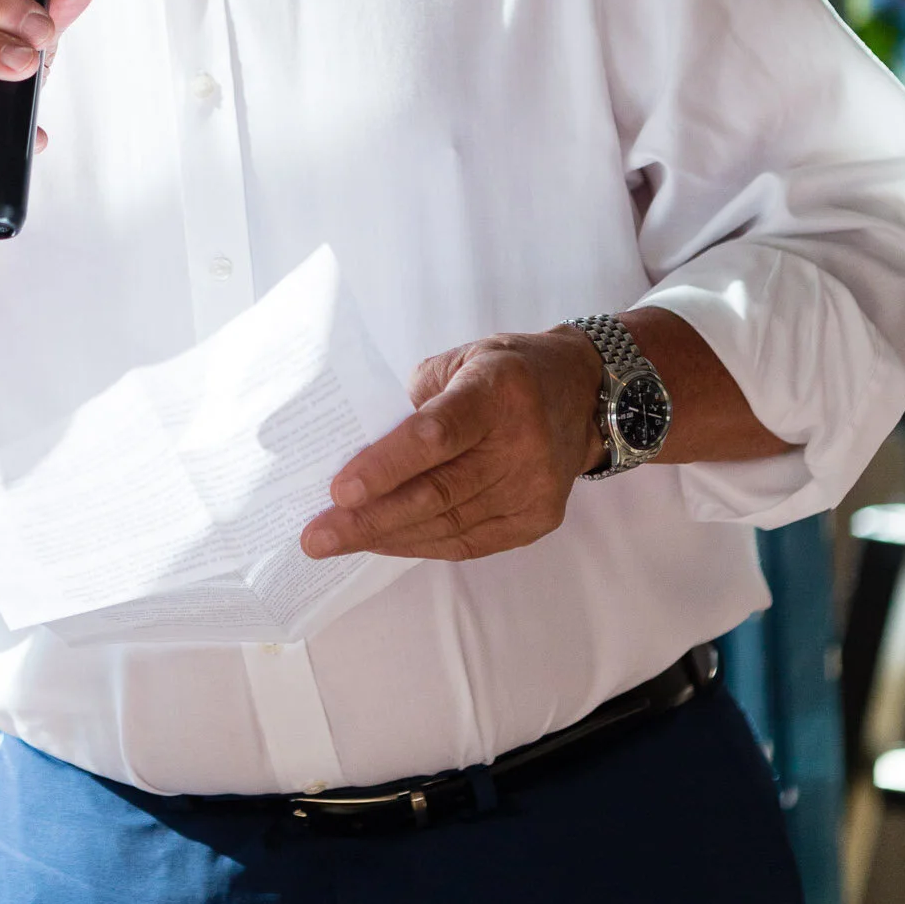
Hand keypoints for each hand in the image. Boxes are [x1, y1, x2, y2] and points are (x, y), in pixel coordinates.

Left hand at [301, 328, 604, 565]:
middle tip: (317, 536)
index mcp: (498, 390)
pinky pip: (468, 543)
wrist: (587, 395)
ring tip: (338, 541)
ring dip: (387, 537)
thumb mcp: (461, 360)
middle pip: (438, 492)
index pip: (436, 434)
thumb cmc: (507, 372)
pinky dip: (420, 543)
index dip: (386, 465)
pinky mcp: (538, 519)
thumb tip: (361, 449)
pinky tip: (383, 541)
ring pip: (449, 525)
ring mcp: (534, 488)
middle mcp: (522, 443)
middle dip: (369, 519)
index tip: (338, 490)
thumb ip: (415, 401)